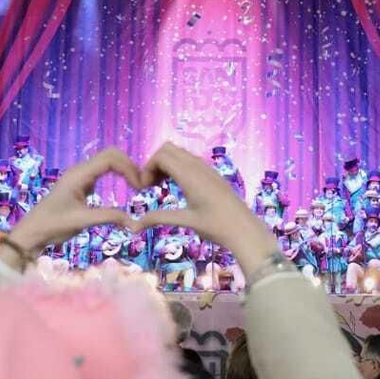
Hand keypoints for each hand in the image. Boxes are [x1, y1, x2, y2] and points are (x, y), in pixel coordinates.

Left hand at [4, 147, 145, 257]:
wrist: (33, 231)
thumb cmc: (53, 225)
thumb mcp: (82, 221)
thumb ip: (108, 217)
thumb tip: (134, 222)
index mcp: (79, 175)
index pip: (110, 159)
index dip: (129, 168)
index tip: (139, 187)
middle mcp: (80, 171)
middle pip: (111, 155)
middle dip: (129, 165)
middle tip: (141, 185)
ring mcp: (80, 176)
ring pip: (107, 162)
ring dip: (124, 168)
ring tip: (137, 185)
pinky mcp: (81, 184)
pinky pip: (102, 172)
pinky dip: (117, 174)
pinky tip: (125, 187)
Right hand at [138, 142, 277, 273]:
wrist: (245, 230)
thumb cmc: (216, 226)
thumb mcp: (186, 221)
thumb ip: (159, 218)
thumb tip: (134, 226)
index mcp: (190, 175)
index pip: (161, 156)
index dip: (147, 168)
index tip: (144, 188)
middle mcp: (198, 167)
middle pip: (168, 149)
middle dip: (154, 163)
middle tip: (150, 186)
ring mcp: (206, 168)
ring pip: (179, 153)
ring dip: (165, 165)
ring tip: (160, 187)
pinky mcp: (212, 174)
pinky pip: (189, 161)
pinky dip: (177, 168)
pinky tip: (177, 188)